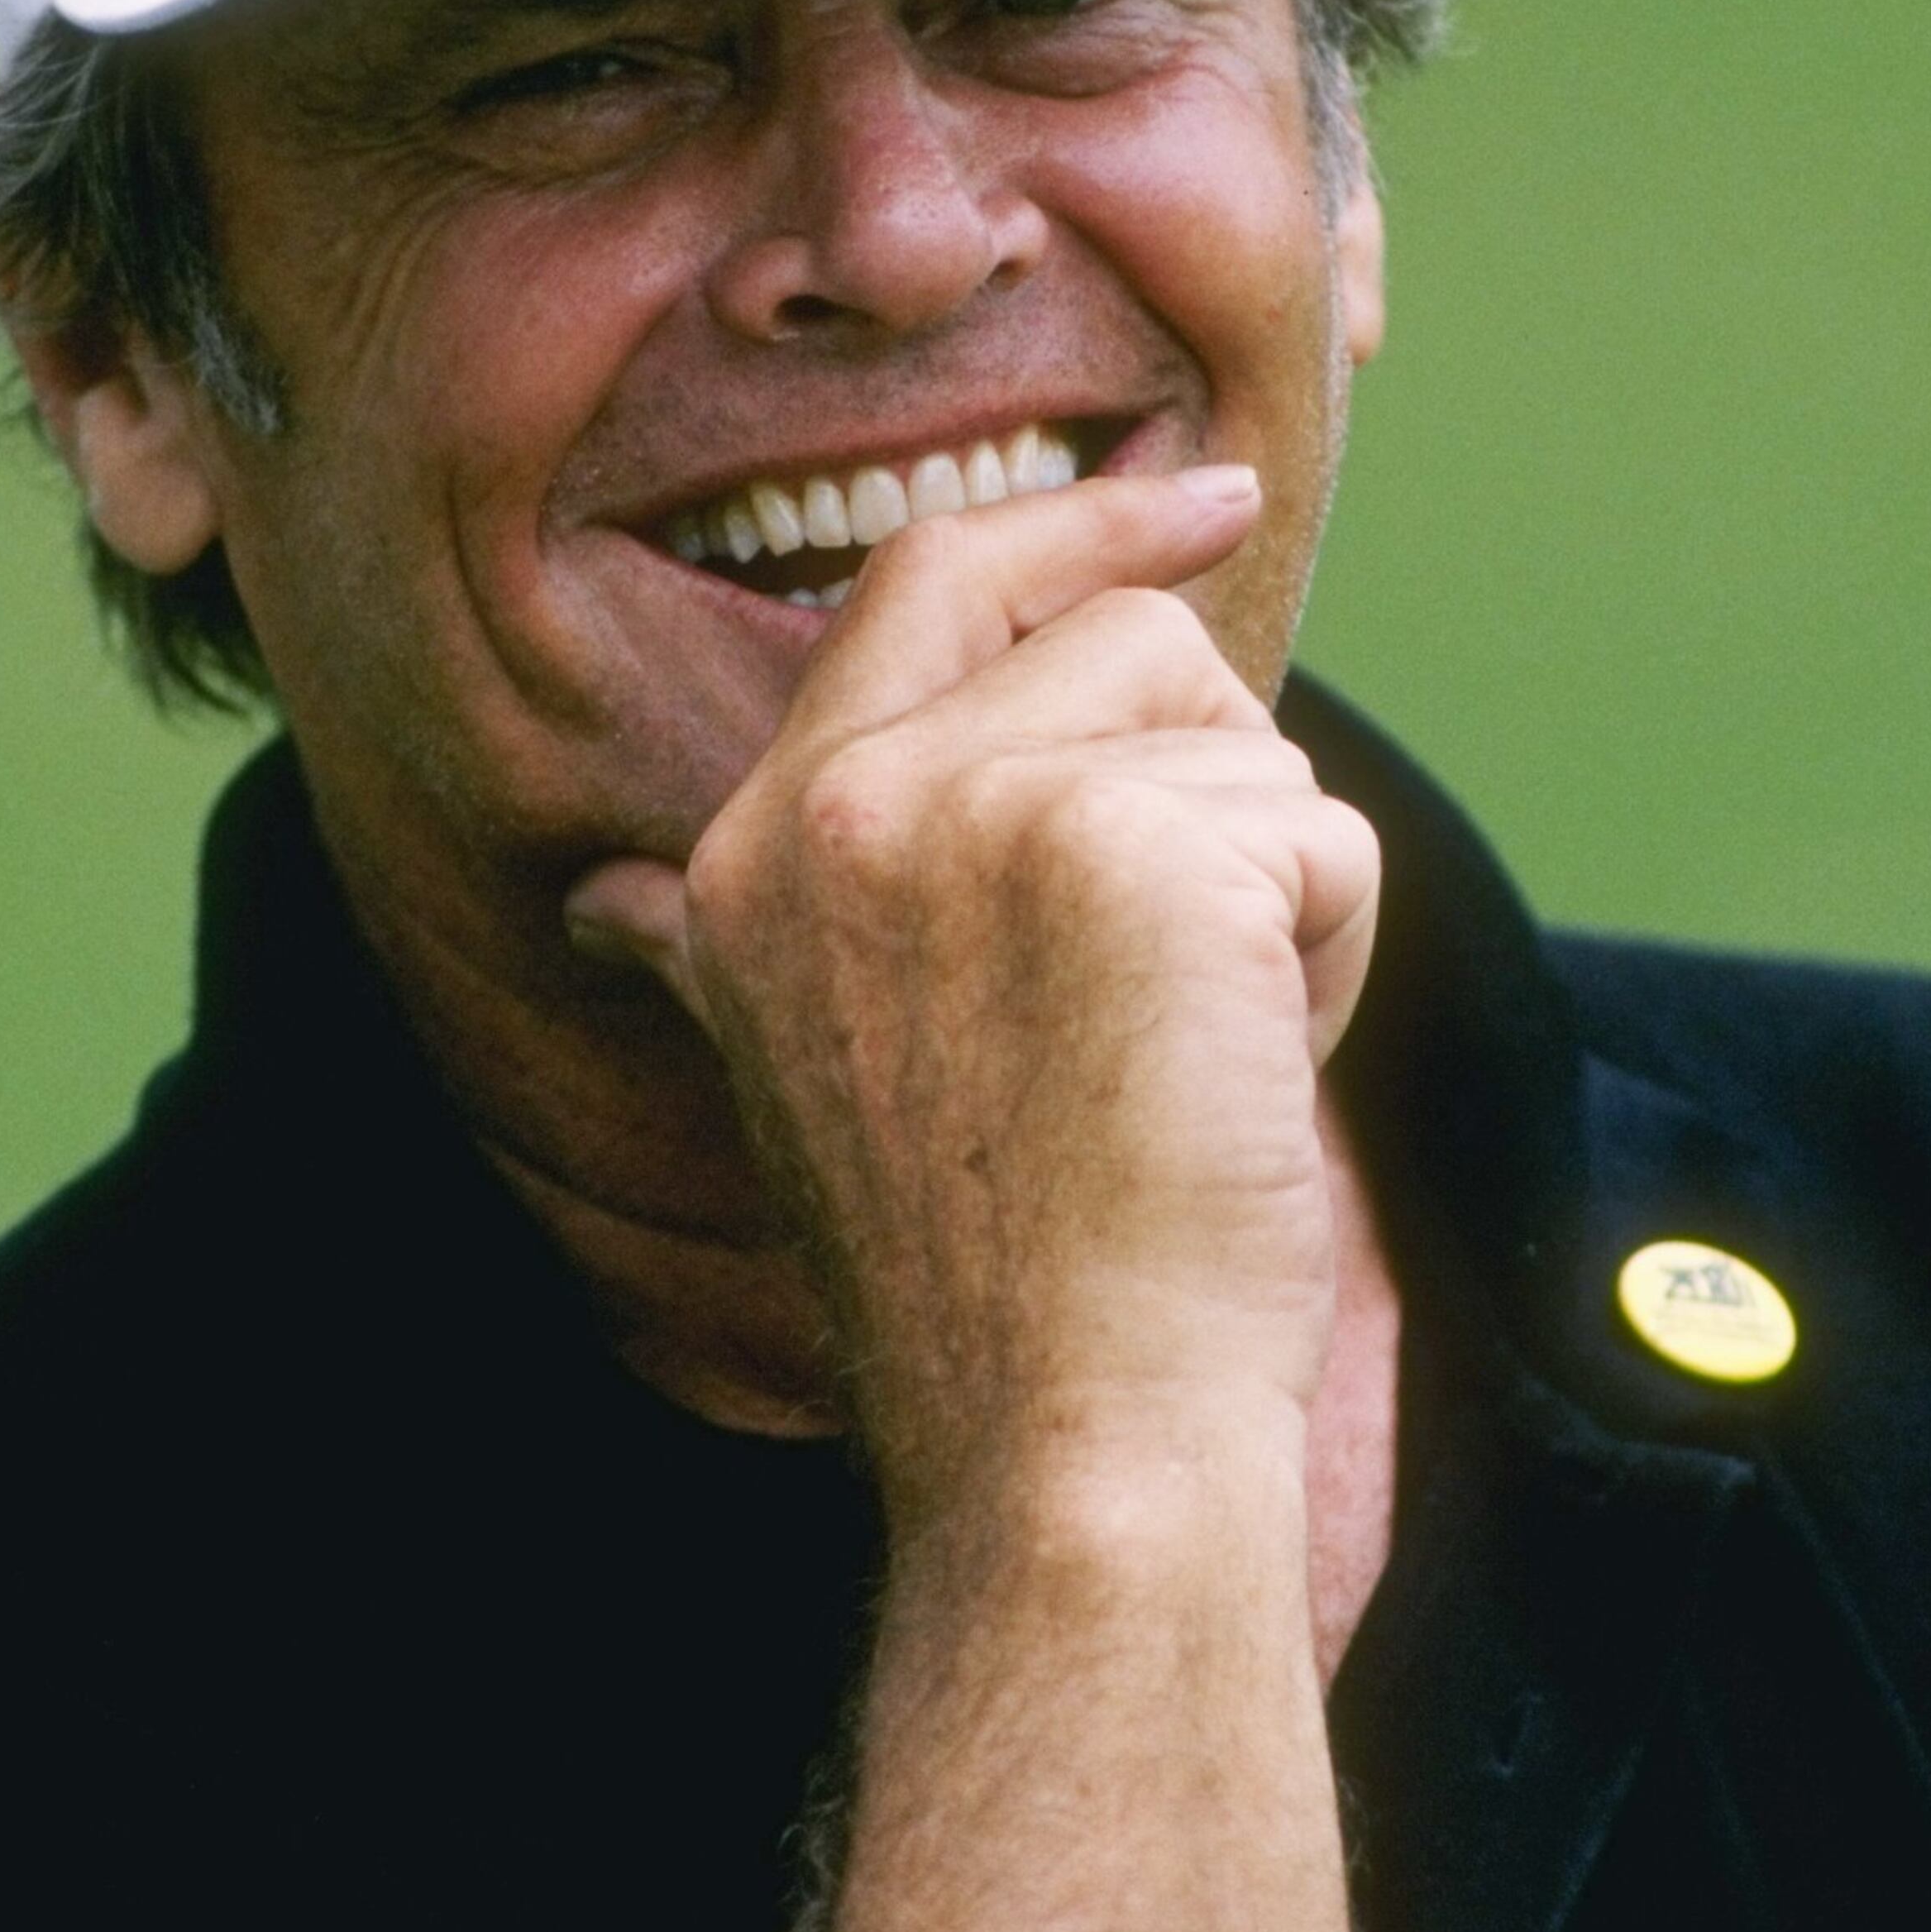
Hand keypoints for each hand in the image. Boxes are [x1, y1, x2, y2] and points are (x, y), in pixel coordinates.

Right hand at [566, 467, 1381, 1530]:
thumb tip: (602, 905)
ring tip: (1180, 1058)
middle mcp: (842, 805)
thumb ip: (711, 949)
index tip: (1202, 493)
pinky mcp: (1129, 847)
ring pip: (1241, 737)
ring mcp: (976, 811)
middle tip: (1199, 954)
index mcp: (757, 848)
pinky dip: (1329, 959)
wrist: (1066, 1437)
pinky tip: (1232, 1082)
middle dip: (1211, 770)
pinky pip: (1321, 832)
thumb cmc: (992, 1275)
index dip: (1079, 528)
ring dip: (1268, 892)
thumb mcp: (803, 1072)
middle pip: (1126, 640)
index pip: (928, 583)